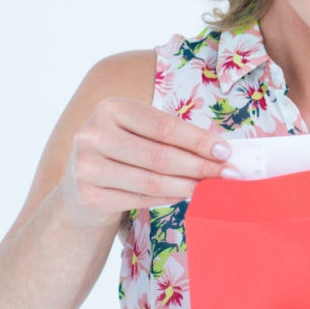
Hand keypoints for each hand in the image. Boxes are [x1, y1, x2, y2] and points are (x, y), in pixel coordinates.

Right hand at [56, 97, 236, 228]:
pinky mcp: (87, 196)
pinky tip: (185, 196)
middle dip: (199, 166)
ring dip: (188, 186)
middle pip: (159, 155)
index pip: (164, 126)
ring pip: (151, 181)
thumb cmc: (123, 153)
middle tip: (228, 175)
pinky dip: (168, 199)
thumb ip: (173, 137)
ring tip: (211, 188)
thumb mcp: (140, 134)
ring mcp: (86, 167)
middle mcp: (92, 134)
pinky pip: (140, 199)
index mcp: (111, 108)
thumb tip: (220, 152)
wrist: (81, 188)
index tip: (226, 152)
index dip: (198, 140)